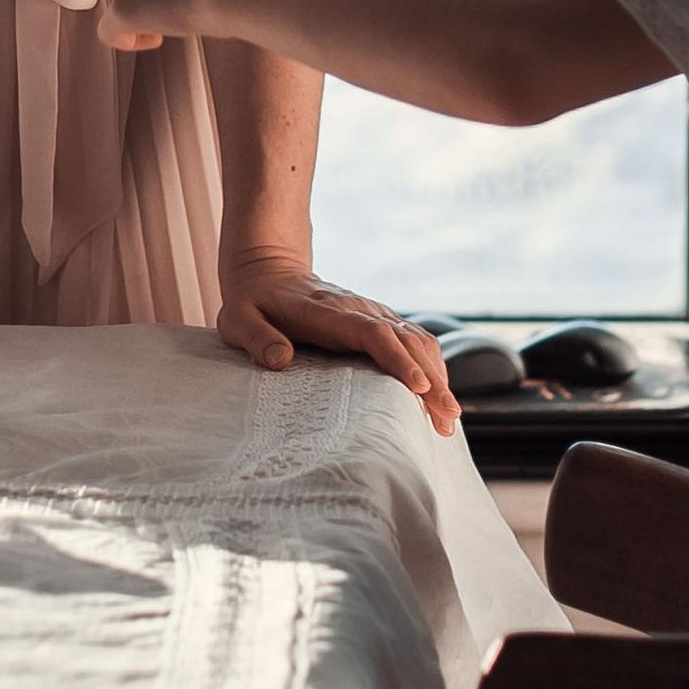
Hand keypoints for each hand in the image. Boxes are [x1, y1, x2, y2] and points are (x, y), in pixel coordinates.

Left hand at [215, 257, 460, 436]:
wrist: (268, 269)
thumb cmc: (252, 301)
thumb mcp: (238, 319)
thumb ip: (257, 338)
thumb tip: (281, 360)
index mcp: (327, 312)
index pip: (373, 333)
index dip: (398, 359)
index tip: (419, 388)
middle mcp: (358, 309)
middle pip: (407, 341)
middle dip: (432, 379)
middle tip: (448, 419)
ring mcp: (372, 314)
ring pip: (417, 340)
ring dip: (438, 375)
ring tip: (450, 418)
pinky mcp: (377, 322)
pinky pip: (414, 341)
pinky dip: (432, 366)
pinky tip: (438, 396)